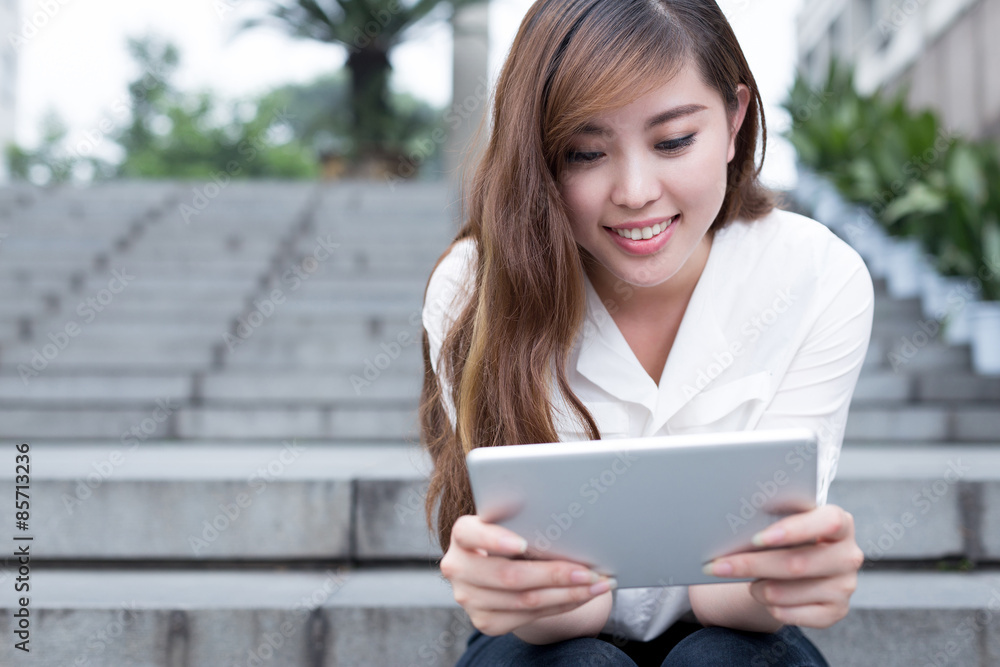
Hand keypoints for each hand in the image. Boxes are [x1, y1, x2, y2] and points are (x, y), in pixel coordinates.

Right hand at [439, 514, 616, 635]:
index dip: (497, 540)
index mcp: (462, 534)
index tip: (524, 544)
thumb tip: (568, 521)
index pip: (471, 534)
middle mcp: (457, 567)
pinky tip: (583, 596)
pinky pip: (530, 617)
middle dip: (554, 574)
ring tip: (598, 585)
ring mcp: (468, 598)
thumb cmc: (512, 531)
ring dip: (568, 594)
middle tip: (588, 571)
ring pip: (525, 600)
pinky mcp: (484, 622)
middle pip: (508, 575)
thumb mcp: (512, 521)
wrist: (502, 562)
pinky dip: (562, 606)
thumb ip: (524, 520)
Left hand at [702, 503, 863, 627]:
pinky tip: (763, 597)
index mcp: (839, 522)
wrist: (795, 566)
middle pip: (798, 563)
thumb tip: (732, 526)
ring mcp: (845, 586)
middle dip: (753, 565)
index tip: (756, 538)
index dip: (793, 530)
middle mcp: (848, 555)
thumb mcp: (782, 523)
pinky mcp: (837, 611)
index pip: (828, 522)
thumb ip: (770, 520)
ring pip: (790, 592)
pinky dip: (772, 608)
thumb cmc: (785, 537)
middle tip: (719, 566)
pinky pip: (795, 615)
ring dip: (759, 589)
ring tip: (746, 582)